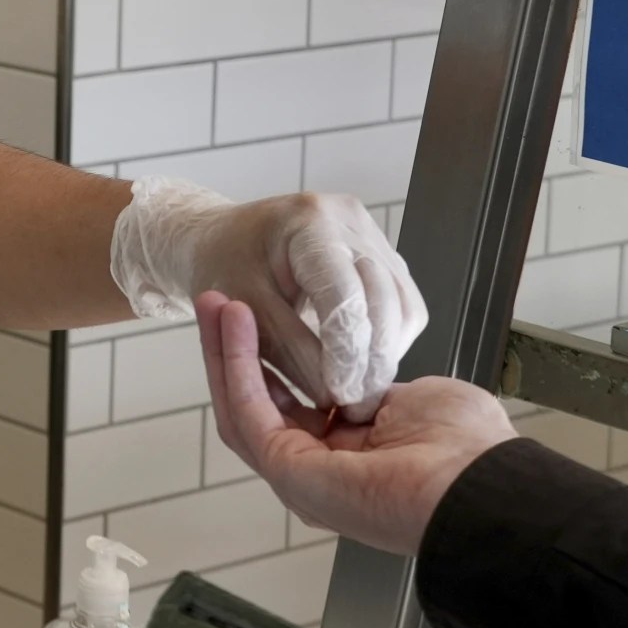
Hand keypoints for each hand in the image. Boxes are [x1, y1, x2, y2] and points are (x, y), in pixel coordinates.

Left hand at [112, 180, 425, 419]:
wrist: (225, 238)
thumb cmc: (224, 266)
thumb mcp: (243, 310)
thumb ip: (289, 349)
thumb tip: (332, 395)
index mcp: (308, 222)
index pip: (344, 294)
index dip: (346, 351)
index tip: (339, 395)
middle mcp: (350, 221)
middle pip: (384, 299)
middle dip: (371, 359)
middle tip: (353, 406)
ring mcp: (373, 236)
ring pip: (403, 305)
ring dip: (384, 354)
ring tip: (357, 391)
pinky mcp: (384, 256)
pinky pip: (403, 305)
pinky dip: (386, 342)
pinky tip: (363, 366)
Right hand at [199, 294, 513, 552]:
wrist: (479, 483)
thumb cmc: (466, 448)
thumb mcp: (413, 398)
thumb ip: (370, 386)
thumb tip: (350, 375)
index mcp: (347, 457)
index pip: (290, 403)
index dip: (269, 356)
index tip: (258, 314)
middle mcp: (315, 470)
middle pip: (255, 402)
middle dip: (233, 349)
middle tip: (217, 302)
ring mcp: (296, 475)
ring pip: (242, 404)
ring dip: (224, 351)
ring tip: (214, 303)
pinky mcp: (286, 469)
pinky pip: (249, 408)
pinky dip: (237, 361)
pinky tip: (234, 323)